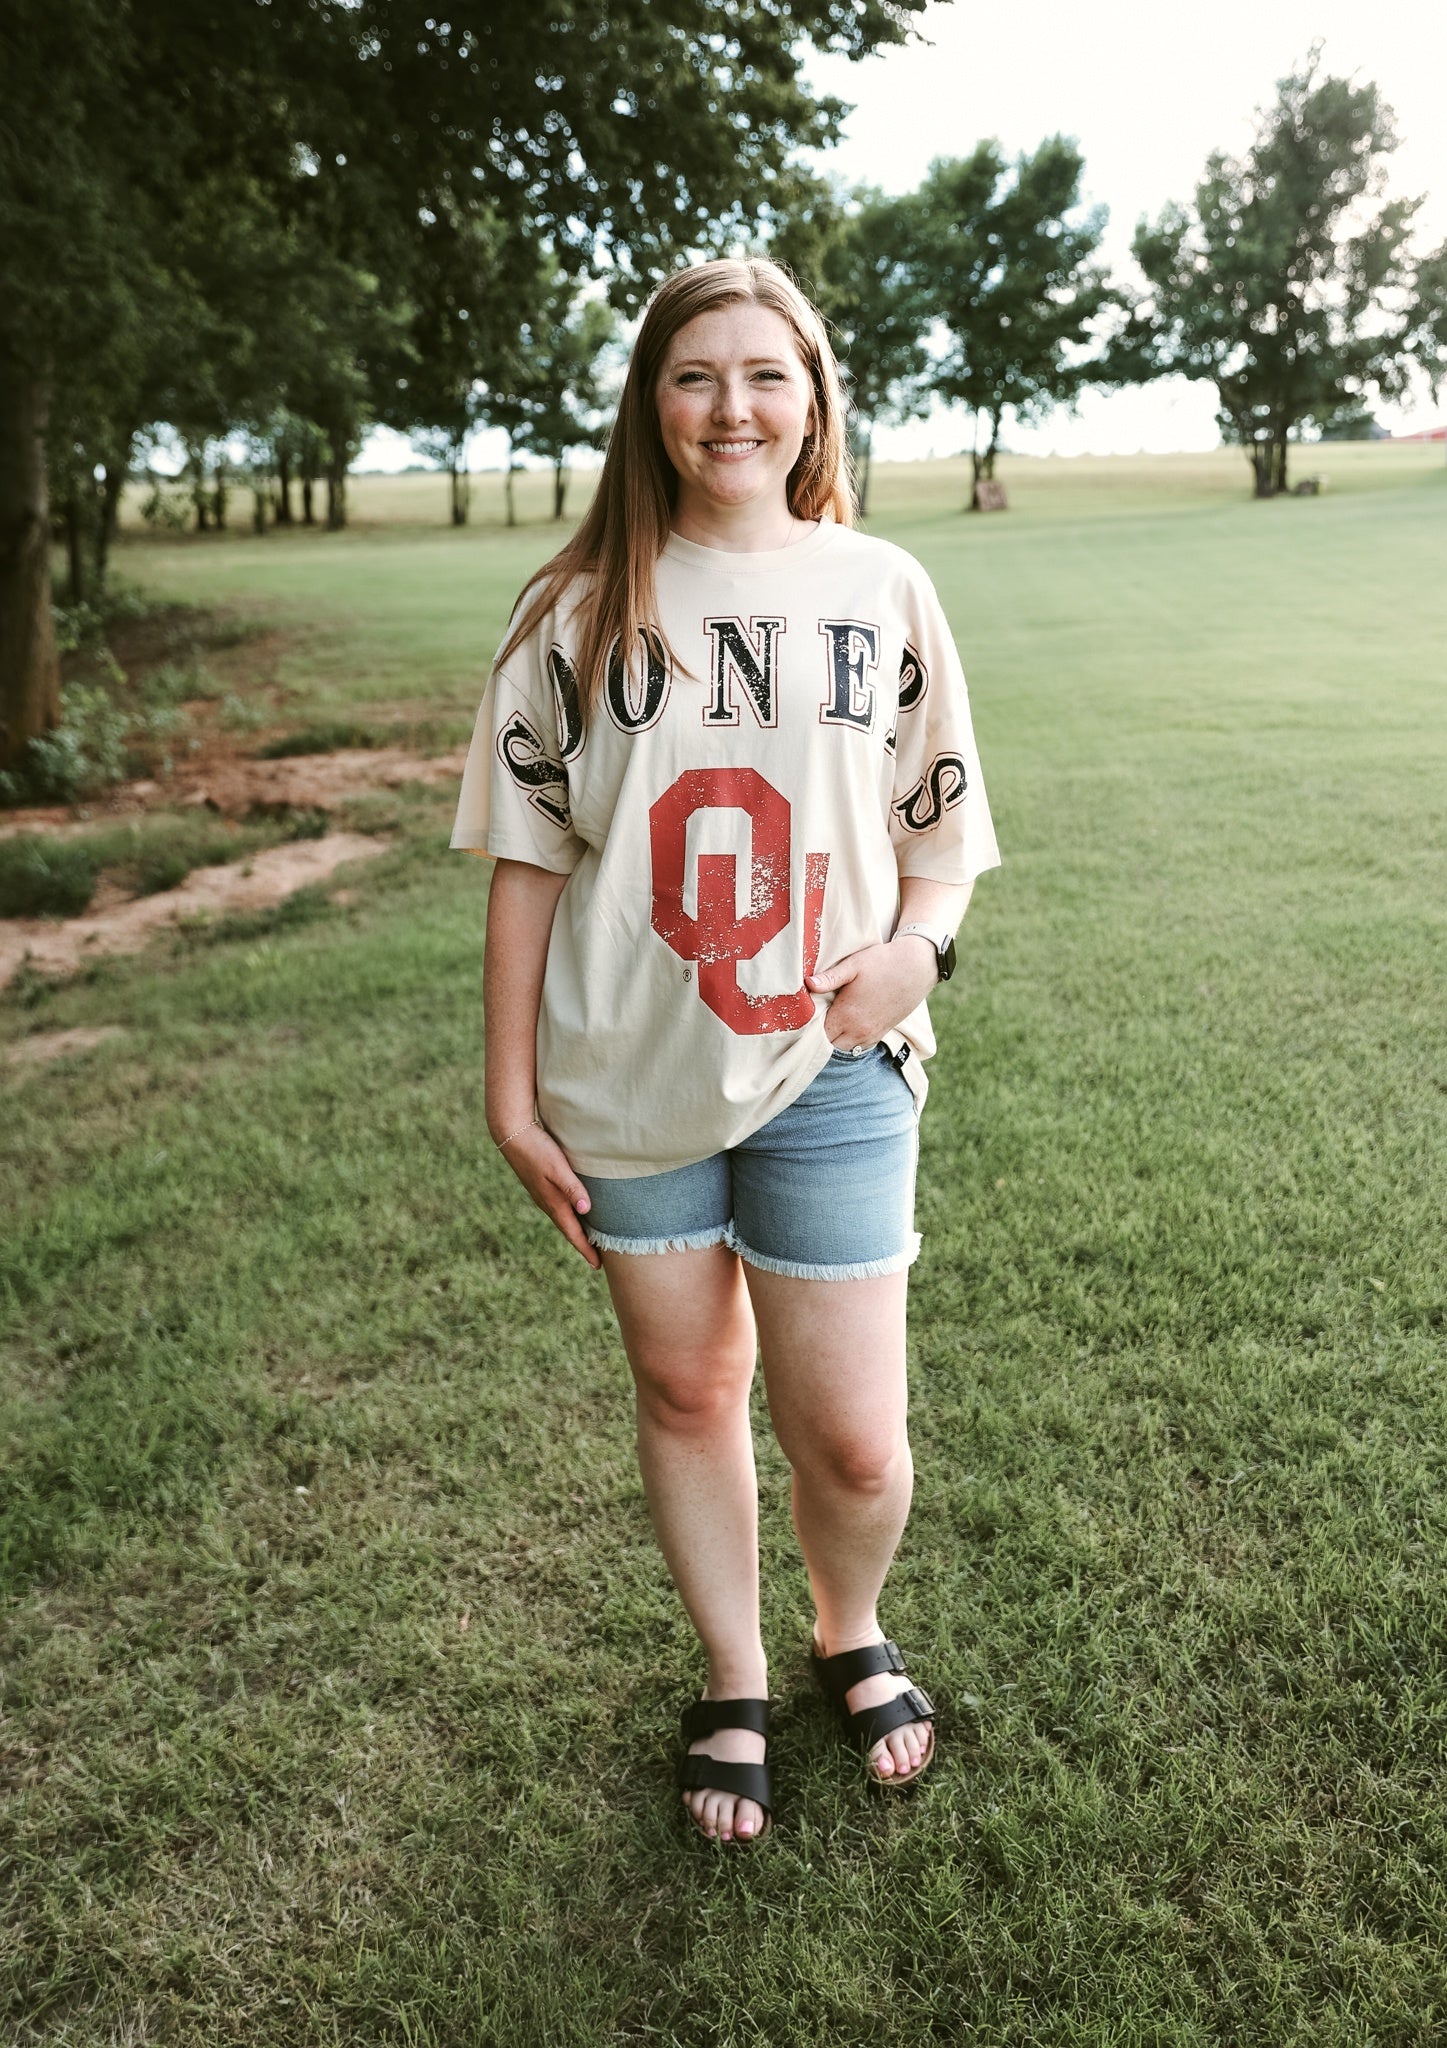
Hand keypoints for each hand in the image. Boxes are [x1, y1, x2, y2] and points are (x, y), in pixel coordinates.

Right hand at [495, 1122, 601, 1268]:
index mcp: (553, 1202)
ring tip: (587, 1238)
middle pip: (568, 1228)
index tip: (598, 1265)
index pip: (573, 1232)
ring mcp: (541, 1193)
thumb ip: (572, 1188)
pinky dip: (568, 1214)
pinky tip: (573, 1210)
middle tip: (597, 1257)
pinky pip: (557, 1206)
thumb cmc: (537, 1149)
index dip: (586, 1249)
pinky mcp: (539, 1184)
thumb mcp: (557, 1168)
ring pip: (562, 1218)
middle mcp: (546, 1202)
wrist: (511, 1133)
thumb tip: (586, 1210)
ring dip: (575, 1229)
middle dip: (582, 1243)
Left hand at [806, 936, 939, 1050]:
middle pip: (829, 1045)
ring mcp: (872, 1034)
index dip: (808, 1028)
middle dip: (819, 1036)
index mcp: (847, 1014)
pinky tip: (846, 1027)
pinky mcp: (882, 1033)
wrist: (917, 967)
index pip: (818, 1034)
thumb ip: (829, 978)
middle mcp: (858, 1030)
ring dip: (835, 1040)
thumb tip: (807, 984)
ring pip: (845, 1049)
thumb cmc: (883, 962)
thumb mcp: (854, 965)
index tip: (802, 1017)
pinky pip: (860, 1047)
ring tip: (829, 1023)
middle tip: (813, 1020)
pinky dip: (850, 1042)